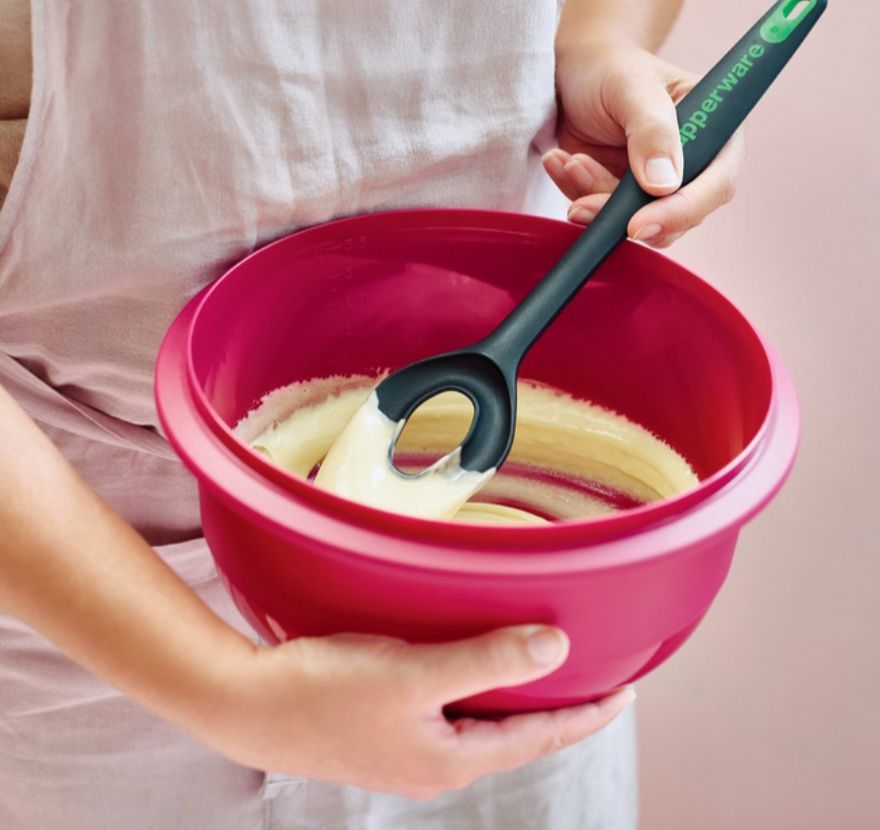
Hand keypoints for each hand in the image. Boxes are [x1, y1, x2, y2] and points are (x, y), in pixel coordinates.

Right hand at [193, 626, 634, 799]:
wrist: (247, 706)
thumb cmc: (326, 691)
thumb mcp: (415, 674)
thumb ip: (487, 661)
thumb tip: (556, 649)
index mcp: (452, 759)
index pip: (540, 737)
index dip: (587, 715)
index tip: (626, 693)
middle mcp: (436, 765)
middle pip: (516, 737)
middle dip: (559, 712)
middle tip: (595, 682)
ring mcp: (408, 752)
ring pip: (483, 727)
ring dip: (517, 702)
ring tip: (543, 676)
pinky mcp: (385, 733)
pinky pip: (451, 716)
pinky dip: (478, 694)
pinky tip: (472, 674)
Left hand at [545, 39, 745, 247]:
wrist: (577, 72)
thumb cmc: (613, 70)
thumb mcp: (632, 87)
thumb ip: (652, 131)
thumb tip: (664, 185)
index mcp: (715, 133)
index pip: (714, 185)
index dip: (680, 212)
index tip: (638, 225)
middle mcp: (692, 166)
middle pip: (673, 218)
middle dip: (622, 216)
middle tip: (581, 206)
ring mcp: (655, 186)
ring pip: (632, 222)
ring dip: (592, 199)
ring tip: (570, 161)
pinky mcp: (621, 198)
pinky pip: (600, 215)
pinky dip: (575, 193)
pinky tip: (561, 162)